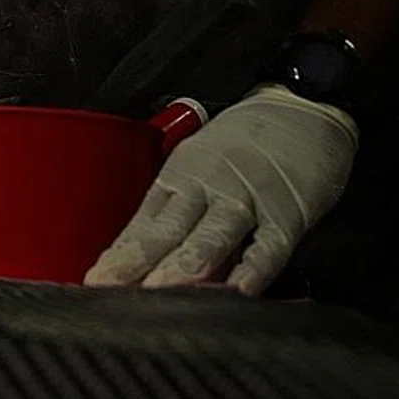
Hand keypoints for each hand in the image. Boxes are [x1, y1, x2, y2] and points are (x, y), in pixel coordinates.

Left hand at [84, 85, 357, 294]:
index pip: (144, 220)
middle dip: (138, 260)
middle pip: (168, 228)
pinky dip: (253, 268)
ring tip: (158, 289)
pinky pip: (269, 247)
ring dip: (184, 265)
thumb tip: (148, 258)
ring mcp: (247, 199)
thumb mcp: (201, 163)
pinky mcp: (287, 214)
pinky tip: (238, 290)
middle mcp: (208, 185)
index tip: (97, 279)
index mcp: (181, 174)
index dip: (121, 252)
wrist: (302, 109)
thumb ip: (179, 209)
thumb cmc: (246, 144)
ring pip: (212, 236)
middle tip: (111, 286)